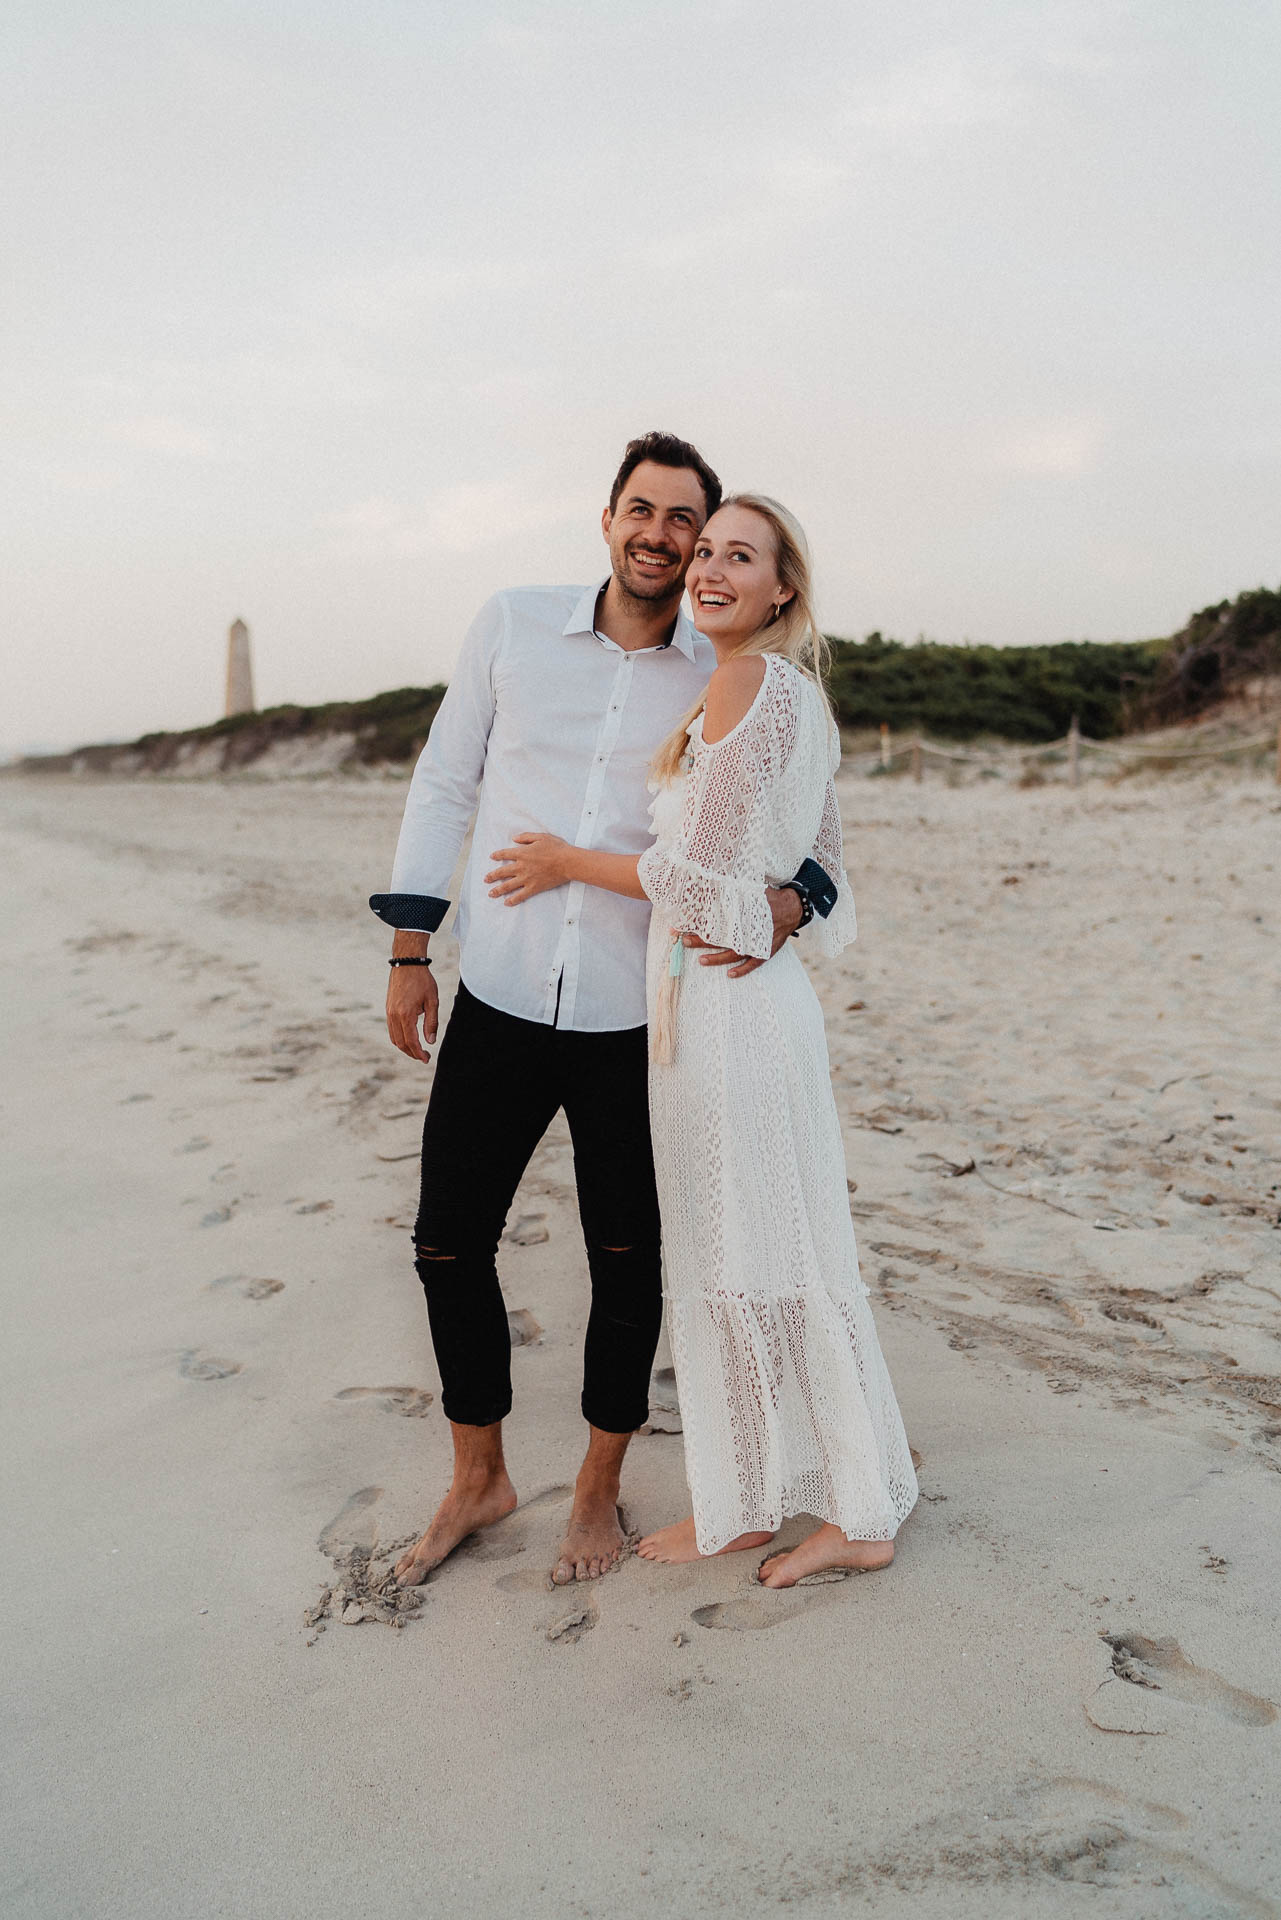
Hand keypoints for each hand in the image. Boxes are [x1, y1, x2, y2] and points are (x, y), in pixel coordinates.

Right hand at [386, 962, 438, 1063]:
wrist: (407, 964)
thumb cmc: (422, 980)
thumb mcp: (432, 1001)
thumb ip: (431, 1023)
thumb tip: (430, 1041)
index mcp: (406, 1014)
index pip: (411, 1041)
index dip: (419, 1053)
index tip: (427, 1059)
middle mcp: (394, 1016)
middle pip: (401, 1043)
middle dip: (412, 1053)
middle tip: (424, 1057)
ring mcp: (389, 1013)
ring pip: (394, 1038)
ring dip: (405, 1047)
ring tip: (418, 1050)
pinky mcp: (388, 1009)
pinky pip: (392, 1030)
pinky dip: (399, 1038)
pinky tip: (410, 1038)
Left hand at [485, 833, 571, 903]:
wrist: (568, 862)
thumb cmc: (557, 848)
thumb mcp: (541, 837)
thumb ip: (526, 837)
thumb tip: (514, 839)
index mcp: (522, 853)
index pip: (505, 854)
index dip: (497, 855)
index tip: (492, 857)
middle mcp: (521, 866)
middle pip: (502, 872)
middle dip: (492, 876)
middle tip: (485, 879)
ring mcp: (527, 878)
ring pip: (508, 886)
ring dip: (498, 890)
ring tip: (491, 893)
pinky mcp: (534, 888)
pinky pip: (521, 895)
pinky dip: (513, 900)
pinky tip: (507, 902)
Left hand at [677, 887, 801, 979]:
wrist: (793, 907)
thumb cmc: (769, 897)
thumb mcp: (751, 889)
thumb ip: (734, 891)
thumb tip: (713, 882)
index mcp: (742, 914)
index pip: (716, 921)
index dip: (699, 922)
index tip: (683, 924)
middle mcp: (748, 930)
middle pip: (721, 938)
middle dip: (701, 940)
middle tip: (684, 940)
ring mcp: (758, 943)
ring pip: (734, 954)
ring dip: (717, 958)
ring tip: (701, 960)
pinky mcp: (766, 950)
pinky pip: (753, 963)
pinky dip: (742, 970)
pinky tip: (730, 975)